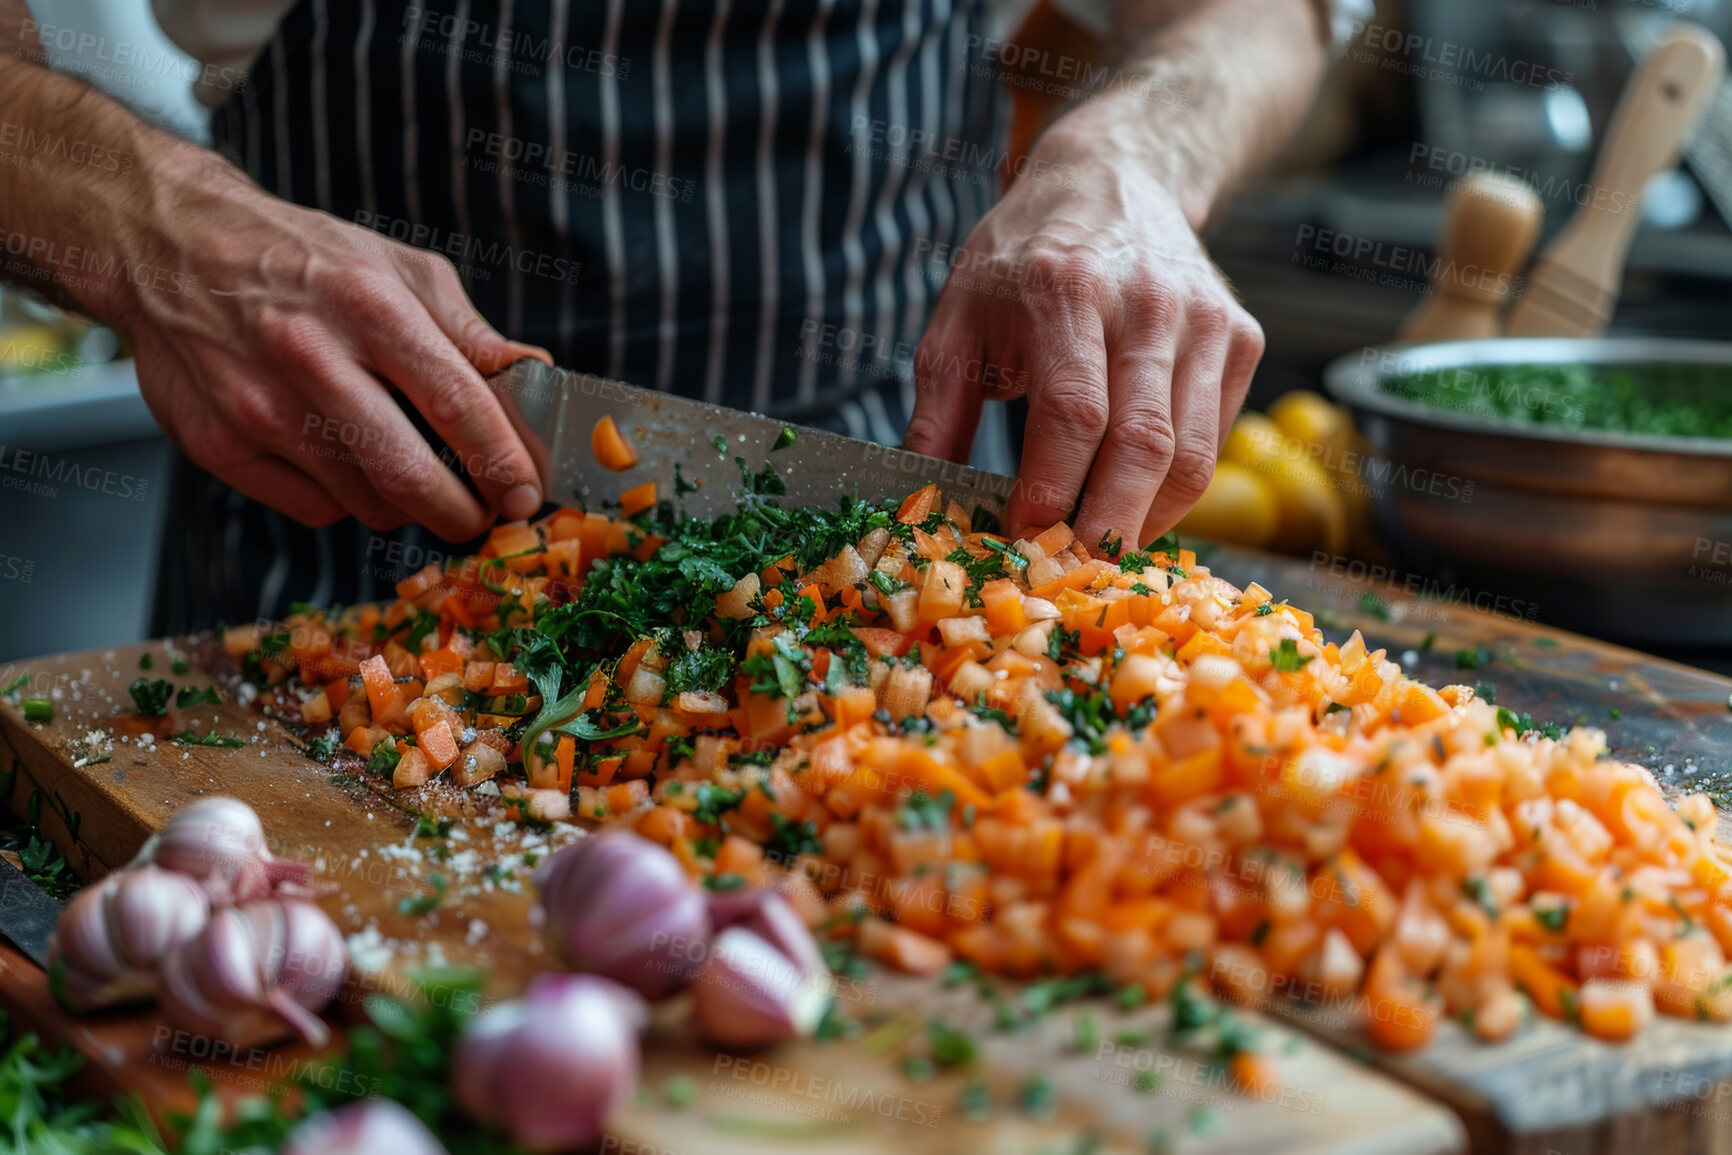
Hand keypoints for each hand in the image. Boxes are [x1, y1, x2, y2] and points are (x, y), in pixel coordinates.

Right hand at [114, 153, 550, 540]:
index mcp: (368, 304)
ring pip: (364, 503)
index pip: (458, 403)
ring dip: (408, 507)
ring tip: (417, 480)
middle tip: (485, 516)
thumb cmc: (302, 259)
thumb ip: (470, 333)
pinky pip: (313, 509)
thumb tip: (535, 377)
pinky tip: (345, 464)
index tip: (527, 492)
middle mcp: (310, 357)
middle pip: (409, 474)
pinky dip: (345, 502)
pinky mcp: (218, 446)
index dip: (504, 461)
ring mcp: (257, 407)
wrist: (169, 247)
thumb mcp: (398, 269)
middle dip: (464, 513)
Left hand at [904, 98, 1264, 553]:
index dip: (1052, 489)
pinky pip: (1214, 440)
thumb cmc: (1022, 260)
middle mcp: (1147, 303)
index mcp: (1065, 291)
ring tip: (1103, 554)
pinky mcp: (1240, 338)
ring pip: (1191, 455)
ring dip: (1147, 522)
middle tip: (1073, 576)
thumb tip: (921, 504)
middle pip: (1143, 445)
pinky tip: (1134, 509)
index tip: (1023, 538)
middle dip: (1108, 527)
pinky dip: (1176, 490)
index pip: (1073, 412)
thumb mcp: (958, 320)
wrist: (1115, 180)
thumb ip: (936, 413)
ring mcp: (1204, 321)